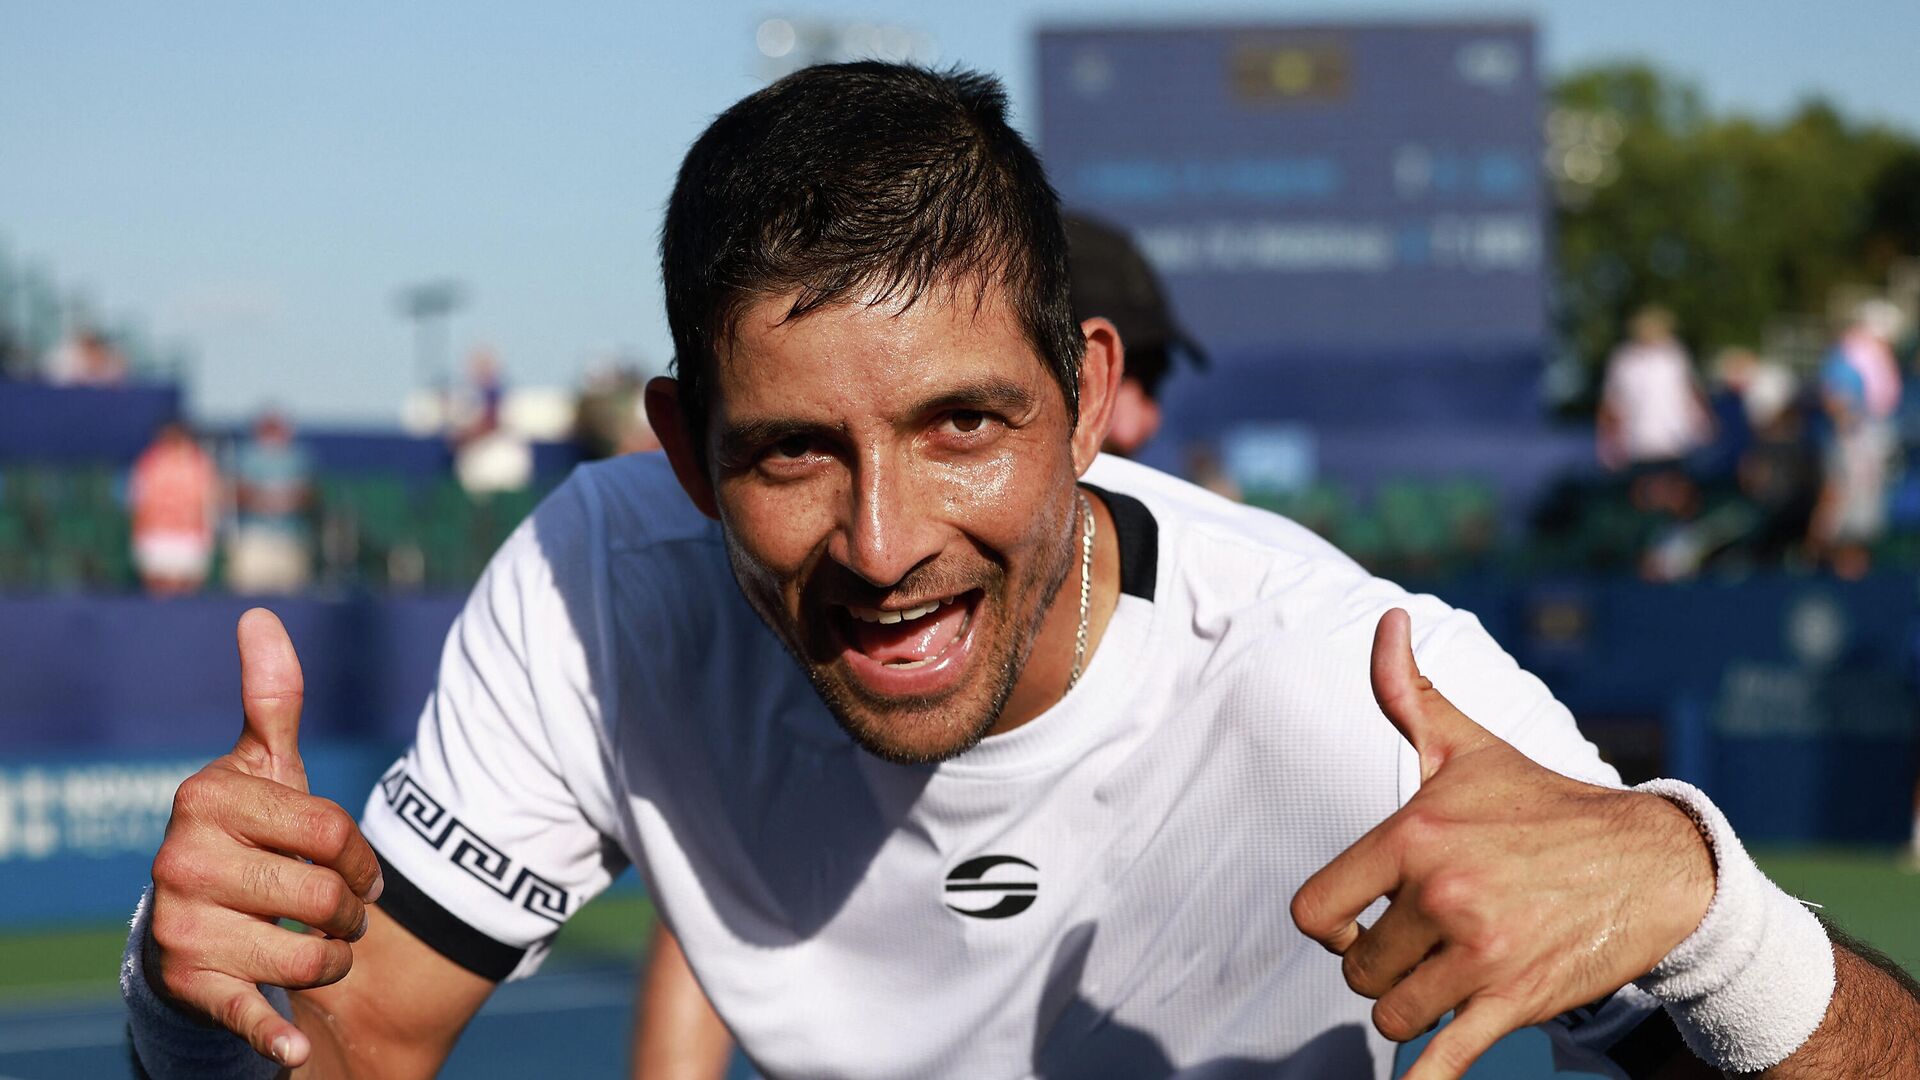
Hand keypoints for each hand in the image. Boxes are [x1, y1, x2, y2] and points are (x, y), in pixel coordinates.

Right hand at [146, 609, 384, 1067]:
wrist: (195, 930)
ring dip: (334, 961)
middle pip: (326, 895)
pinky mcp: (190, 986)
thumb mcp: (263, 770)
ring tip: (315, 950)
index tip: (349, 865)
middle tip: (335, 915)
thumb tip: (263, 616)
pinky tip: (293, 1050)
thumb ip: (271, 700)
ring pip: (312, 954)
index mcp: (208, 797)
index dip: (360, 855)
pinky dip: (272, 1036)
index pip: (333, 829)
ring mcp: (181, 925)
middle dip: (350, 914)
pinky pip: (245, 1011)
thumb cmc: (250, 839)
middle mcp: (181, 859)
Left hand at [1289, 609, 1714, 1078]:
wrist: (1655, 866)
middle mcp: (1442, 895)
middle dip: (1381, 964)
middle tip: (1424, 941)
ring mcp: (1480, 954)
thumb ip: (1407, 692)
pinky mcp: (1515, 1001)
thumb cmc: (1545, 804)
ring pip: (1394, 1014)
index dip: (1332, 924)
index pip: (1316, 911)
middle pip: (1357, 970)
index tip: (1364, 917)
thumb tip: (1385, 622)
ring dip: (1414, 1005)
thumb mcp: (1468, 746)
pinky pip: (1444, 1061)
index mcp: (1415, 837)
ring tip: (1449, 971)